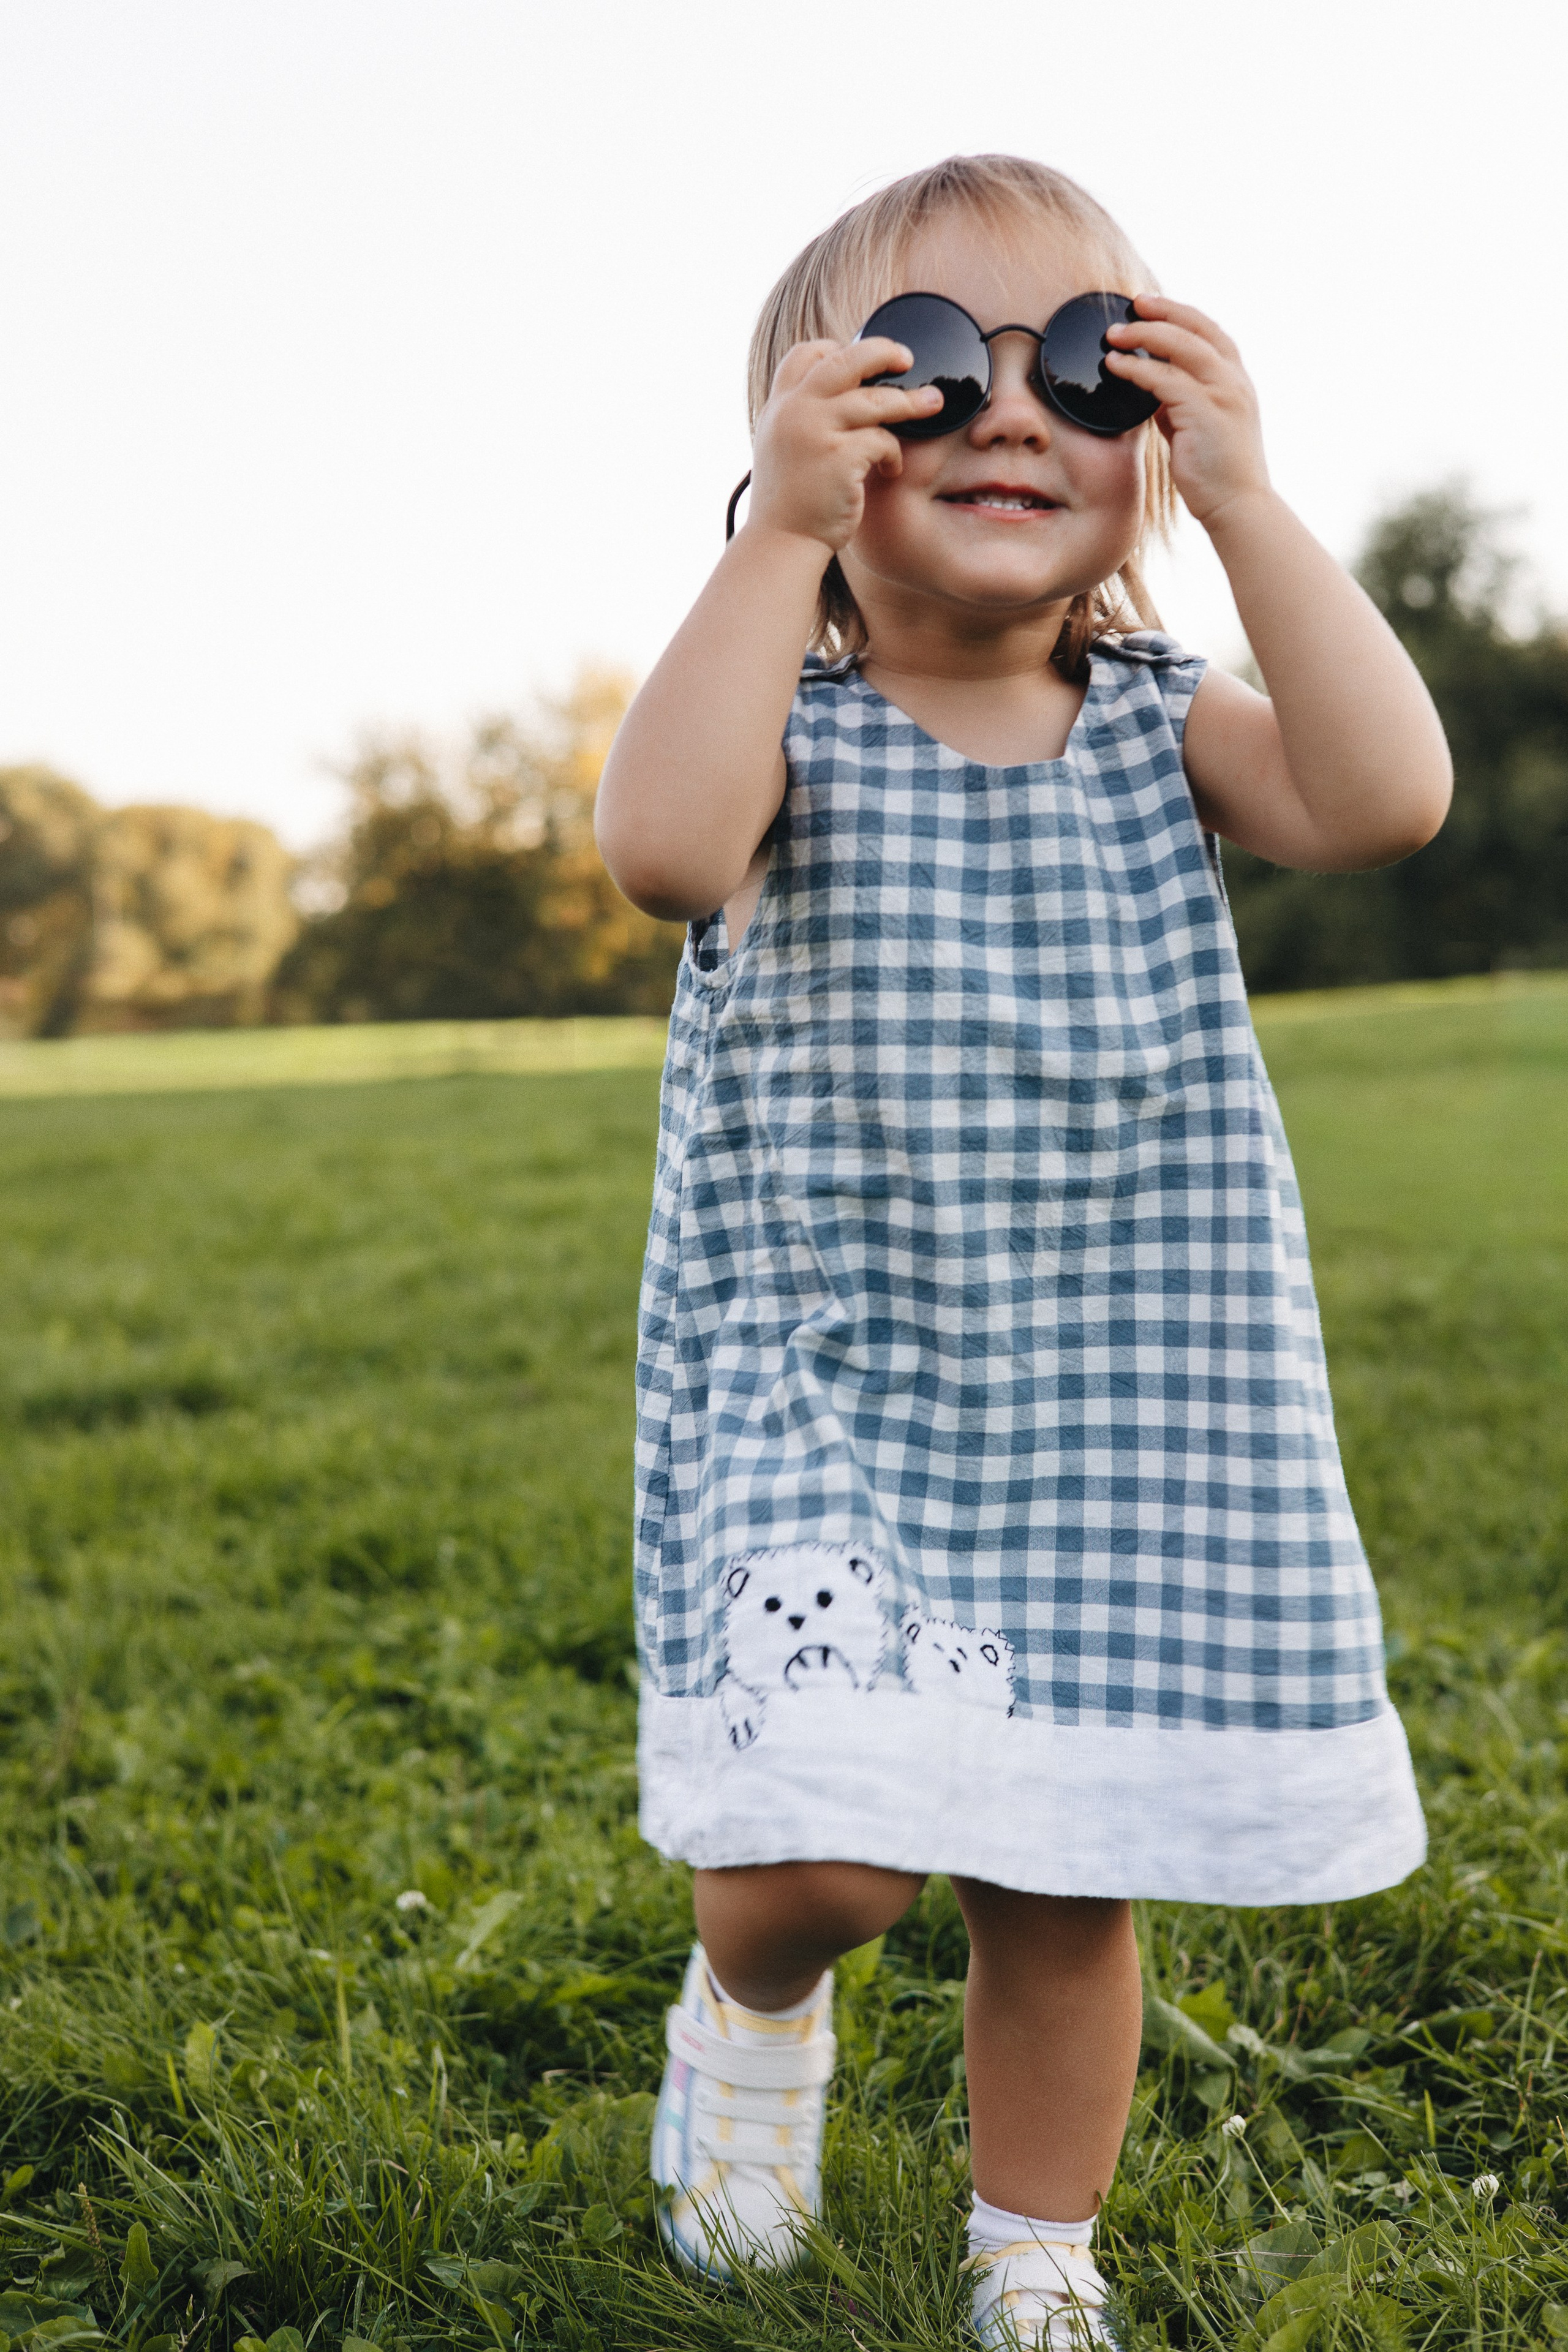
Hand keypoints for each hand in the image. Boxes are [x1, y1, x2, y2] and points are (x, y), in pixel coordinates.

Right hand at [745, 339, 942, 554]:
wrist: (782, 542)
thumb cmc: (790, 502)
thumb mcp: (784, 447)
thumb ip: (803, 418)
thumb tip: (842, 397)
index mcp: (780, 405)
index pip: (806, 354)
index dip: (836, 348)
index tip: (860, 360)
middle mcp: (795, 411)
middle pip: (846, 360)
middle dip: (883, 352)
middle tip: (907, 358)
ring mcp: (816, 430)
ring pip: (875, 399)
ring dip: (909, 402)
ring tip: (932, 404)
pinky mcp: (840, 456)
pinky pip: (882, 440)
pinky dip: (893, 454)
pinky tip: (891, 469)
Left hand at [1104, 298, 1268, 529]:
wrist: (1238, 506)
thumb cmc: (1218, 474)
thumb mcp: (1201, 427)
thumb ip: (1181, 404)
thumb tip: (1154, 390)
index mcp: (1236, 381)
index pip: (1209, 332)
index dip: (1180, 313)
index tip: (1151, 305)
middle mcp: (1234, 380)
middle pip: (1196, 328)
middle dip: (1161, 312)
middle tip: (1130, 306)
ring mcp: (1222, 393)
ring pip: (1180, 346)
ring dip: (1143, 335)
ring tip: (1114, 334)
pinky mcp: (1205, 411)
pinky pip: (1163, 379)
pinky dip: (1136, 368)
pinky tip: (1116, 365)